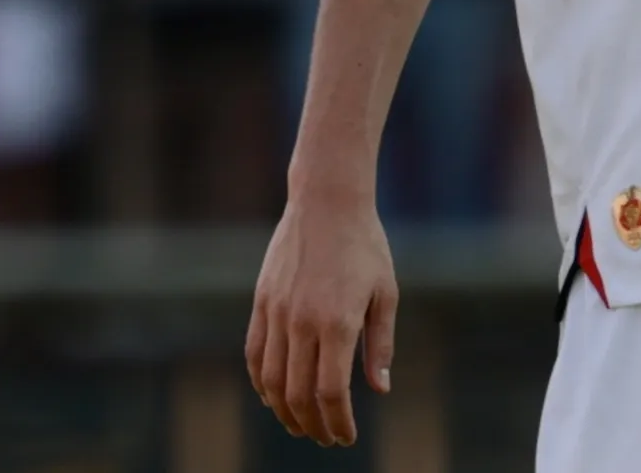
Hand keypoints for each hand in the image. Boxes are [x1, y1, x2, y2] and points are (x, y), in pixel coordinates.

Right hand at [246, 192, 398, 445]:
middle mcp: (303, 323)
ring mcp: (277, 313)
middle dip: (313, 425)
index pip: (331, 392)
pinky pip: (254, 354)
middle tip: (326, 438)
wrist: (327, 202)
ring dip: (285, 411)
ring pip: (271, 381)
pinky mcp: (261, 303)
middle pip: (299, 394)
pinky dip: (262, 383)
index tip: (346, 437)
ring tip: (301, 425)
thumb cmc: (366, 246)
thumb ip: (380, 344)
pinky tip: (273, 397)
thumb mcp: (386, 292)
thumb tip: (380, 389)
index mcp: (339, 323)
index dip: (338, 422)